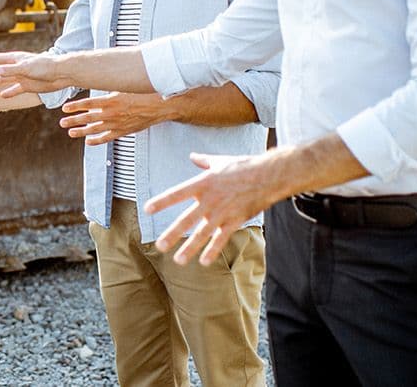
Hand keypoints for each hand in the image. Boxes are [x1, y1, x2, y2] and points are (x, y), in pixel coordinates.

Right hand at [0, 51, 66, 96]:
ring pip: (7, 80)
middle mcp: (19, 67)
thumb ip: (10, 70)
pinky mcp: (29, 86)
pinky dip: (9, 92)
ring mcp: (23, 77)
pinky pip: (16, 89)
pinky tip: (2, 96)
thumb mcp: (25, 68)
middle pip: (1, 70)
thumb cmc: (45, 66)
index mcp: (17, 59)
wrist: (62, 74)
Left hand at [59, 93, 166, 144]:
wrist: (160, 106)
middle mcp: (111, 113)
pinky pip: (107, 137)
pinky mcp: (123, 131)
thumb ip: (110, 90)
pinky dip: (97, 140)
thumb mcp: (124, 87)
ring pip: (94, 129)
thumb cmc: (144, 93)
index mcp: (111, 100)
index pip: (88, 103)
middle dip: (73, 120)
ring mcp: (116, 124)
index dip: (75, 106)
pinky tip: (88, 141)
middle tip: (62, 122)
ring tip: (71, 132)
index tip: (65, 108)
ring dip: (81, 131)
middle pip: (87, 118)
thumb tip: (99, 85)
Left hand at [144, 152, 279, 265]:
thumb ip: (204, 162)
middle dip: (173, 234)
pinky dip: (213, 250)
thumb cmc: (243, 166)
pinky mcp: (235, 221)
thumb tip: (193, 156)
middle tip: (160, 246)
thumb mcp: (220, 161)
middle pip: (187, 220)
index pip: (177, 194)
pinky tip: (204, 261)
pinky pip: (222, 238)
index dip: (162, 201)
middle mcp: (210, 200)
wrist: (268, 176)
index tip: (147, 209)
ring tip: (178, 260)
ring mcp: (222, 212)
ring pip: (203, 234)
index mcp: (203, 184)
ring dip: (190, 247)